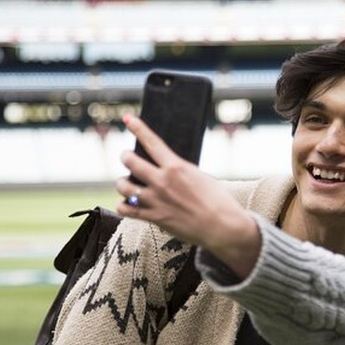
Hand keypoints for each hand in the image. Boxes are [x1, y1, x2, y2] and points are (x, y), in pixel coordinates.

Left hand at [116, 114, 260, 277]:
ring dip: (123, 182)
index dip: (138, 128)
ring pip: (123, 186)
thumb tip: (166, 167)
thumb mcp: (200, 177)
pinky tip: (127, 203)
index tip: (128, 118)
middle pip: (130, 162)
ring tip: (127, 183)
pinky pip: (126, 209)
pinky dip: (123, 205)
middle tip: (128, 157)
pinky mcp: (154, 217)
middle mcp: (162, 181)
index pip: (152, 142)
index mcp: (176, 167)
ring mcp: (156, 200)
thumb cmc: (217, 201)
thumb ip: (179, 171)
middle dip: (126, 156)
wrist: (221, 226)